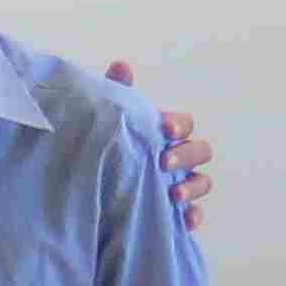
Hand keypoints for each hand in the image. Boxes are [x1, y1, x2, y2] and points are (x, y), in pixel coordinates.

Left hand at [104, 62, 213, 231]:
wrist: (84, 190)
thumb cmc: (103, 147)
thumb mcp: (107, 122)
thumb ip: (118, 94)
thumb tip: (121, 65)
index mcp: (162, 133)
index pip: (184, 124)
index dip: (179, 124)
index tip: (165, 129)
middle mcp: (176, 157)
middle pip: (200, 151)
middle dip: (186, 155)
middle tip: (163, 163)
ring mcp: (178, 184)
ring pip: (202, 182)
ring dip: (192, 187)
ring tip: (172, 194)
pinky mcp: (171, 212)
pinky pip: (192, 215)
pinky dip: (192, 217)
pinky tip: (183, 220)